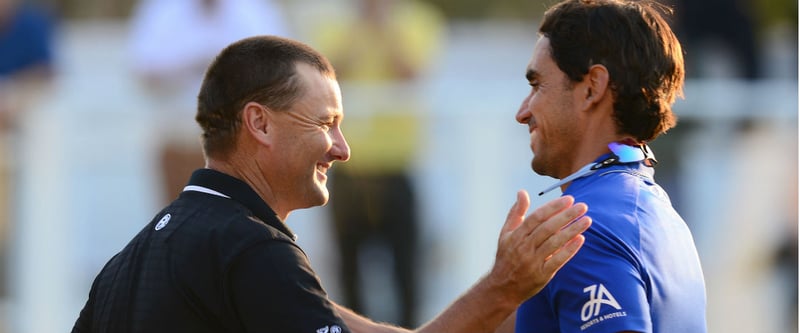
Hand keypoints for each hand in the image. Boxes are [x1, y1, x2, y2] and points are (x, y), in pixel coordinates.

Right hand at [488, 190, 590, 304]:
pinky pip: (558, 260)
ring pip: (555, 243)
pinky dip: (569, 249)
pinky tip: (581, 239)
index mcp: (516, 235)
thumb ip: (516, 212)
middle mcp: (524, 247)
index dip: (553, 207)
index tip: (569, 199)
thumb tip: (522, 192)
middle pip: (548, 228)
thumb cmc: (506, 256)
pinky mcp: (542, 275)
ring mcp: (533, 262)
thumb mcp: (506, 233)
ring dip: (572, 230)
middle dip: (567, 216)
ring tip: (587, 220)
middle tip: (583, 206)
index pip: (537, 217)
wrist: (502, 287)